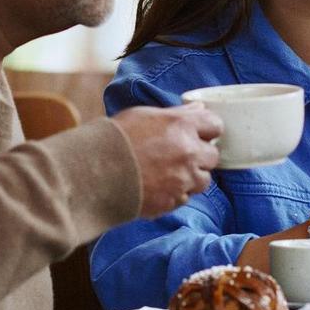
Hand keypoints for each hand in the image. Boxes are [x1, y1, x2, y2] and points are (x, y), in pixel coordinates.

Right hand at [112, 103, 220, 217]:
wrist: (94, 172)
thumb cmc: (116, 138)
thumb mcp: (145, 115)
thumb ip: (176, 114)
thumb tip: (197, 108)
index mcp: (182, 126)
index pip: (215, 125)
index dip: (207, 129)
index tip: (200, 133)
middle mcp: (188, 153)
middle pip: (213, 156)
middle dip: (200, 155)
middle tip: (181, 155)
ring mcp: (182, 179)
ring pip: (203, 180)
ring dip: (191, 177)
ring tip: (169, 173)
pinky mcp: (172, 201)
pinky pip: (184, 198)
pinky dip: (176, 194)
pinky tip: (158, 186)